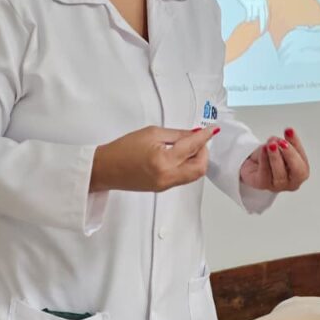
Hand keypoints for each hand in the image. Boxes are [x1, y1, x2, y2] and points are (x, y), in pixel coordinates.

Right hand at [90, 126, 218, 193]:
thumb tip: (195, 134)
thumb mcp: (152, 133)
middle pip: (200, 168)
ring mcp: (166, 185)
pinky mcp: (164, 188)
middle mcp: (167, 176)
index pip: (193, 147)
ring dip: (197, 160)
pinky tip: (182, 156)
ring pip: (194, 175)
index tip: (212, 130)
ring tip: (190, 147)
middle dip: (204, 152)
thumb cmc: (122, 150)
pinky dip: (188, 166)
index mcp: (163, 160)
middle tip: (200, 140)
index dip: (205, 137)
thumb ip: (177, 135)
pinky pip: (184, 178)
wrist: (106, 168)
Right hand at [225, 0, 268, 32]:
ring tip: (254, 28)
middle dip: (264, 22)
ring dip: (255, 21)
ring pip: (257, 14)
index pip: (266, 7)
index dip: (266, 16)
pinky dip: (249, 18)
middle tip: (263, 30)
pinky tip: (247, 21)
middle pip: (264, 12)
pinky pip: (250, 12)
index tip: (266, 22)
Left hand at [240, 128, 309, 192]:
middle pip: (297, 171)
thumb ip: (284, 143)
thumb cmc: (270, 157)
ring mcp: (277, 186)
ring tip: (271, 144)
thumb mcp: (280, 146)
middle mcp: (292, 182)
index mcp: (301, 171)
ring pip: (280, 174)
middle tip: (282, 142)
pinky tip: (263, 149)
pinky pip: (264, 174)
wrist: (252, 164)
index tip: (289, 131)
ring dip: (276, 157)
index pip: (303, 159)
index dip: (296, 144)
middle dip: (290, 155)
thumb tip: (283, 138)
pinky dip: (264, 160)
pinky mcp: (262, 185)